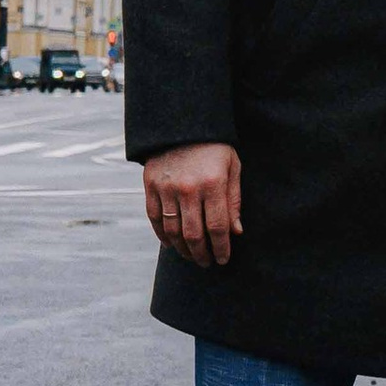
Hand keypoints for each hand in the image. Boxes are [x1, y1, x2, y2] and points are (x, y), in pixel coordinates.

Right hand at [144, 141, 241, 266]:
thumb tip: (236, 232)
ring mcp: (166, 188)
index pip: (218, 227)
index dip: (221, 248)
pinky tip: (172, 244)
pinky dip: (163, 235)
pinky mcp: (150, 185)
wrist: (182, 122)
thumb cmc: (214, 146)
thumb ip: (234, 199)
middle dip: (202, 254)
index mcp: (213, 183)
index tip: (224, 259)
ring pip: (173, 231)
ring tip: (192, 256)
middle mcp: (188, 188)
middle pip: (194, 234)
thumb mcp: (232, 166)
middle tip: (207, 263)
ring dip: (183, 249)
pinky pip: (155, 218)